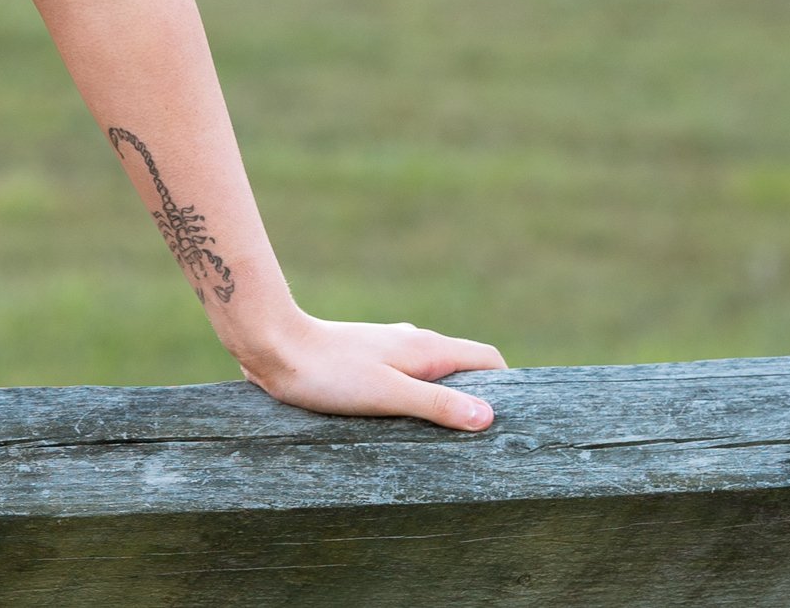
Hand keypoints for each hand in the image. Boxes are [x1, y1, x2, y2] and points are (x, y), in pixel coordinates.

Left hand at [233, 308, 506, 430]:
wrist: (274, 346)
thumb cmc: (329, 372)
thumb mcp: (389, 394)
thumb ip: (437, 405)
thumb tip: (488, 417)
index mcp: (427, 348)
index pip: (488, 359)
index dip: (508, 388)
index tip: (515, 423)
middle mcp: (413, 344)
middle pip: (464, 369)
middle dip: (478, 400)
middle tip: (483, 446)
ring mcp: (389, 351)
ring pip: (433, 376)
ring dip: (444, 403)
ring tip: (446, 445)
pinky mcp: (366, 363)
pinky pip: (406, 381)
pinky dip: (416, 401)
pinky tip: (403, 429)